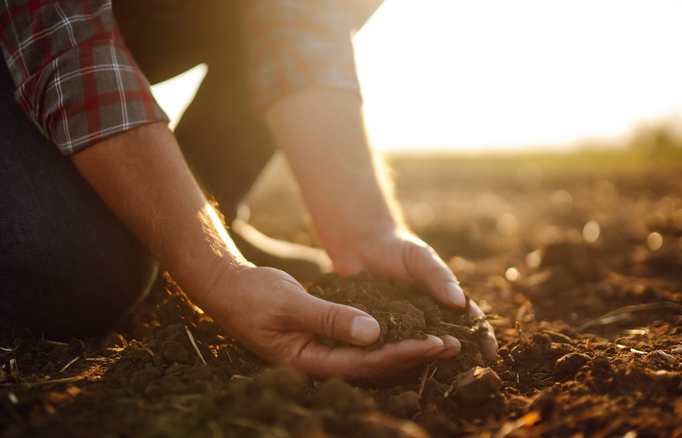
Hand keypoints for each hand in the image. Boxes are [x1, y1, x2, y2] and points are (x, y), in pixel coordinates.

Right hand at [197, 264, 461, 379]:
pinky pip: (361, 343)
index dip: (403, 354)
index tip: (435, 342)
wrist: (228, 289)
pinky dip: (386, 336)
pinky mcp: (323, 339)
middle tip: (453, 345)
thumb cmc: (253, 296)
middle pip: (375, 367)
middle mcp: (319, 363)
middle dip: (413, 355)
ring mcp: (322, 352)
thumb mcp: (291, 304)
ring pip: (371, 357)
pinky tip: (408, 328)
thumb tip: (374, 333)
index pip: (366, 364)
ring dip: (405, 347)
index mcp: (309, 362)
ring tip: (441, 340)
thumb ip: (330, 318)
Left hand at [329, 227, 498, 361]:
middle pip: (449, 341)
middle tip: (469, 374)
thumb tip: (459, 302)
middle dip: (461, 358)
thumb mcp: (420, 257)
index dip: (482, 337)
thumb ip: (438, 276)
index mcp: (444, 301)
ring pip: (421, 349)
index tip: (489, 353)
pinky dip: (398, 359)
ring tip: (438, 376)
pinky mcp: (381, 331)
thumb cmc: (398, 248)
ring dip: (430, 362)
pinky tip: (400, 369)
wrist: (361, 246)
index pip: (469, 321)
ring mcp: (405, 327)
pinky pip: (392, 347)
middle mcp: (428, 318)